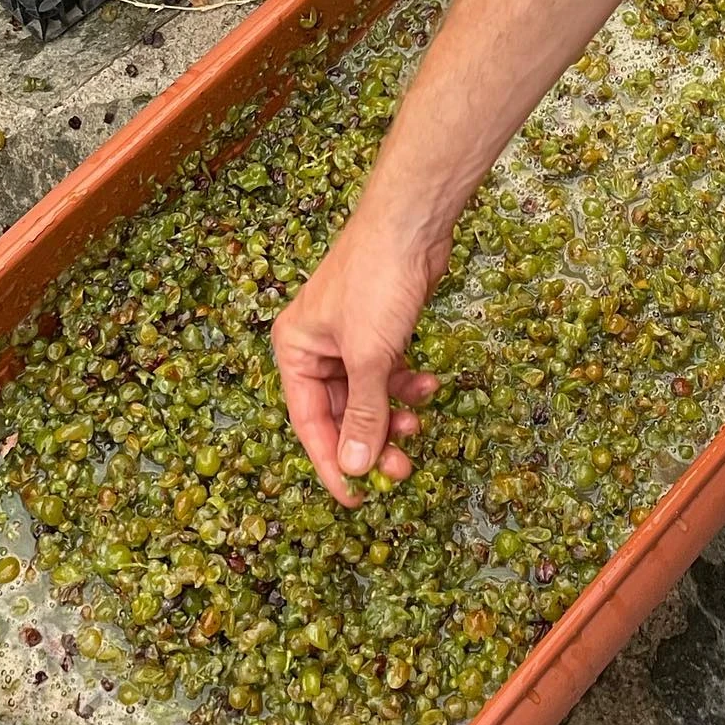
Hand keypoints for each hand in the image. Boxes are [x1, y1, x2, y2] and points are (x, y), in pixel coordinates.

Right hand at [271, 205, 449, 505]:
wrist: (411, 224)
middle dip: (371, 440)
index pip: (308, 422)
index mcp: (295, 350)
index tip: (357, 500)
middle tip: (403, 468)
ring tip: (419, 425)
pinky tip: (429, 385)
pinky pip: (387, 375)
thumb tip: (353, 468)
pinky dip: (406, 387)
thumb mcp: (368, 356)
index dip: (331, 464)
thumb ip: (362, 415)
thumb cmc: (376, 282)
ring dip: (392, 416)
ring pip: (367, 397)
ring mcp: (348, 339)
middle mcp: (316, 348)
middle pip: (339, 413)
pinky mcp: (378, 331)